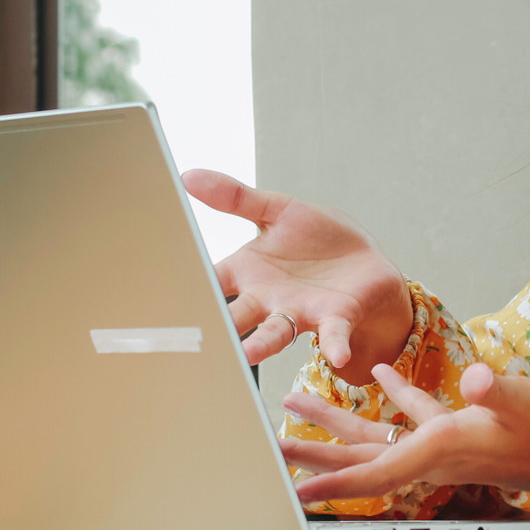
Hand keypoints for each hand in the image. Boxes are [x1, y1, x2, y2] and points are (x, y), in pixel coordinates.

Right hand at [183, 169, 412, 384]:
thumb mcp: (277, 210)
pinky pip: (333, 334)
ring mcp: (301, 311)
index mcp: (249, 272)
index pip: (212, 283)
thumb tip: (188, 175)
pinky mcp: (336, 317)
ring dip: (261, 344)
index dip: (191, 290)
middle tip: (199, 339)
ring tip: (248, 354)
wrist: (366, 263)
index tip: (163, 303)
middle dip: (220, 327)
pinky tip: (338, 355)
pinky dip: (334, 344)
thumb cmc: (318, 240)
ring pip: (275, 331)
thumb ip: (235, 197)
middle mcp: (268, 298)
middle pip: (236, 315)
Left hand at [280, 362, 529, 521]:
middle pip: (361, 457)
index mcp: (443, 446)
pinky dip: (393, 397)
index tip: (292, 486)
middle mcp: (437, 453)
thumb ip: (501, 389)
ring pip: (379, 436)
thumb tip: (479, 376)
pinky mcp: (465, 428)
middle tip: (272, 446)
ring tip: (300, 402)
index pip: (375, 470)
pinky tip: (379, 375)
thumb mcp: (528, 402)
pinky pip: (415, 416)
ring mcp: (448, 443)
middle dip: (315, 452)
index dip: (332, 479)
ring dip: (339, 420)